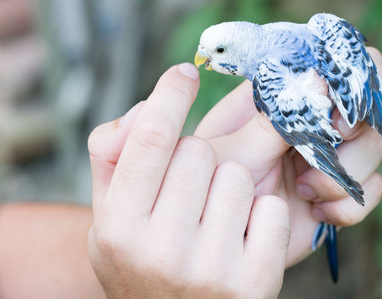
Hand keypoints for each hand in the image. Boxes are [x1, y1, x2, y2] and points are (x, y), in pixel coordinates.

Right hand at [87, 63, 289, 297]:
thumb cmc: (141, 257)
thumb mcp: (110, 214)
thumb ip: (113, 156)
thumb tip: (147, 107)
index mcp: (119, 226)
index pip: (150, 140)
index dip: (169, 96)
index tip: (184, 73)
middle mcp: (160, 250)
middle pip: (199, 152)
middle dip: (197, 161)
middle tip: (190, 192)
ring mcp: (209, 270)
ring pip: (237, 178)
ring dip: (229, 188)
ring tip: (214, 220)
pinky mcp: (253, 283)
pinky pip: (271, 211)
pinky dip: (261, 215)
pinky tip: (242, 238)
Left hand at [195, 47, 381, 266]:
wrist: (222, 237)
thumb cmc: (213, 184)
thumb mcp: (239, 150)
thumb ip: (276, 120)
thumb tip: (319, 78)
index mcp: (285, 97)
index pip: (337, 68)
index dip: (353, 86)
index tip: (337, 122)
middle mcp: (311, 122)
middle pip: (366, 110)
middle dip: (354, 139)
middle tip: (324, 159)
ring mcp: (327, 156)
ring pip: (371, 151)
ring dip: (344, 176)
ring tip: (305, 191)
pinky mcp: (337, 191)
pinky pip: (369, 191)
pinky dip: (348, 206)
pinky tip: (317, 212)